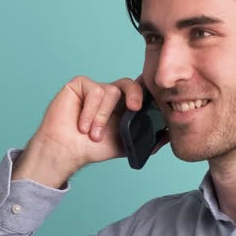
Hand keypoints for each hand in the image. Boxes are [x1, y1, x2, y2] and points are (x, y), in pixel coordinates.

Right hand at [15, 75, 164, 186]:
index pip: (139, 92)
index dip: (147, 95)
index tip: (149, 108)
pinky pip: (94, 90)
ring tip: (93, 134)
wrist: (67, 151)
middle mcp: (110, 95)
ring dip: (102, 117)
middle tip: (135, 109)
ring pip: (110, 92)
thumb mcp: (124, 145)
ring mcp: (94, 88)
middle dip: (136, 94)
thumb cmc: (91, 148)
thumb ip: (145, 139)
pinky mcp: (80, 85)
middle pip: (129, 83)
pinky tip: (82, 125)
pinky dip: (90, 111)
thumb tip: (168, 135)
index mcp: (122, 106)